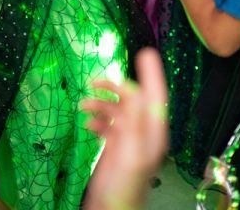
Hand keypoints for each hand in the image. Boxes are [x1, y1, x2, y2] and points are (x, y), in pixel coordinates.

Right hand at [81, 48, 168, 209]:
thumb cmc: (122, 187)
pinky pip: (109, 125)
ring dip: (101, 104)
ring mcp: (130, 141)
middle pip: (134, 100)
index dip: (152, 74)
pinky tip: (87, 124)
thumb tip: (134, 91)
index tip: (145, 52)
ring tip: (83, 106)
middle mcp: (145, 134)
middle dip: (115, 88)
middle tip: (94, 81)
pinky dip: (98, 120)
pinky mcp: (117, 148)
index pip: (156, 97)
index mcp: (154, 133)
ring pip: (119, 111)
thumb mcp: (131, 153)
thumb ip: (134, 122)